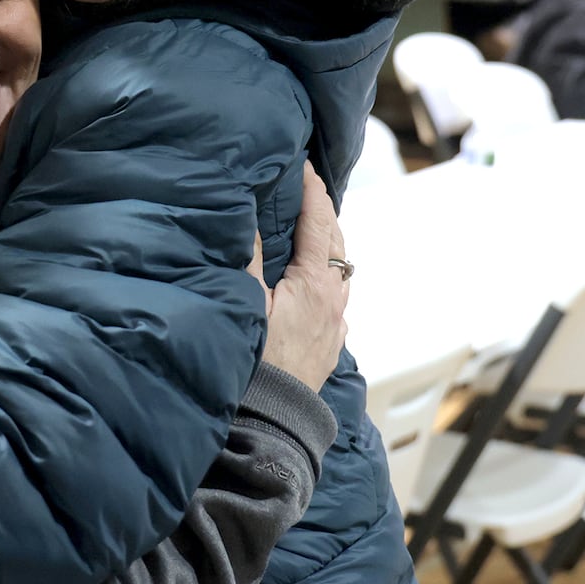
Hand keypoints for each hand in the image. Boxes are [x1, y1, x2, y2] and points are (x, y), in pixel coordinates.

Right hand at [262, 161, 350, 390]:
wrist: (272, 420)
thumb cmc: (256, 362)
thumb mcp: (247, 301)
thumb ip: (249, 255)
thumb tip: (251, 212)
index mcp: (316, 283)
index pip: (318, 221)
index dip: (311, 189)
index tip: (303, 163)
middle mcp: (334, 301)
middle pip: (335, 242)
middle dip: (322, 211)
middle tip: (305, 188)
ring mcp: (336, 324)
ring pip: (338, 271)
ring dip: (325, 243)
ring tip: (306, 228)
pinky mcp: (330, 344)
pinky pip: (334, 297)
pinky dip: (323, 275)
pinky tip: (308, 280)